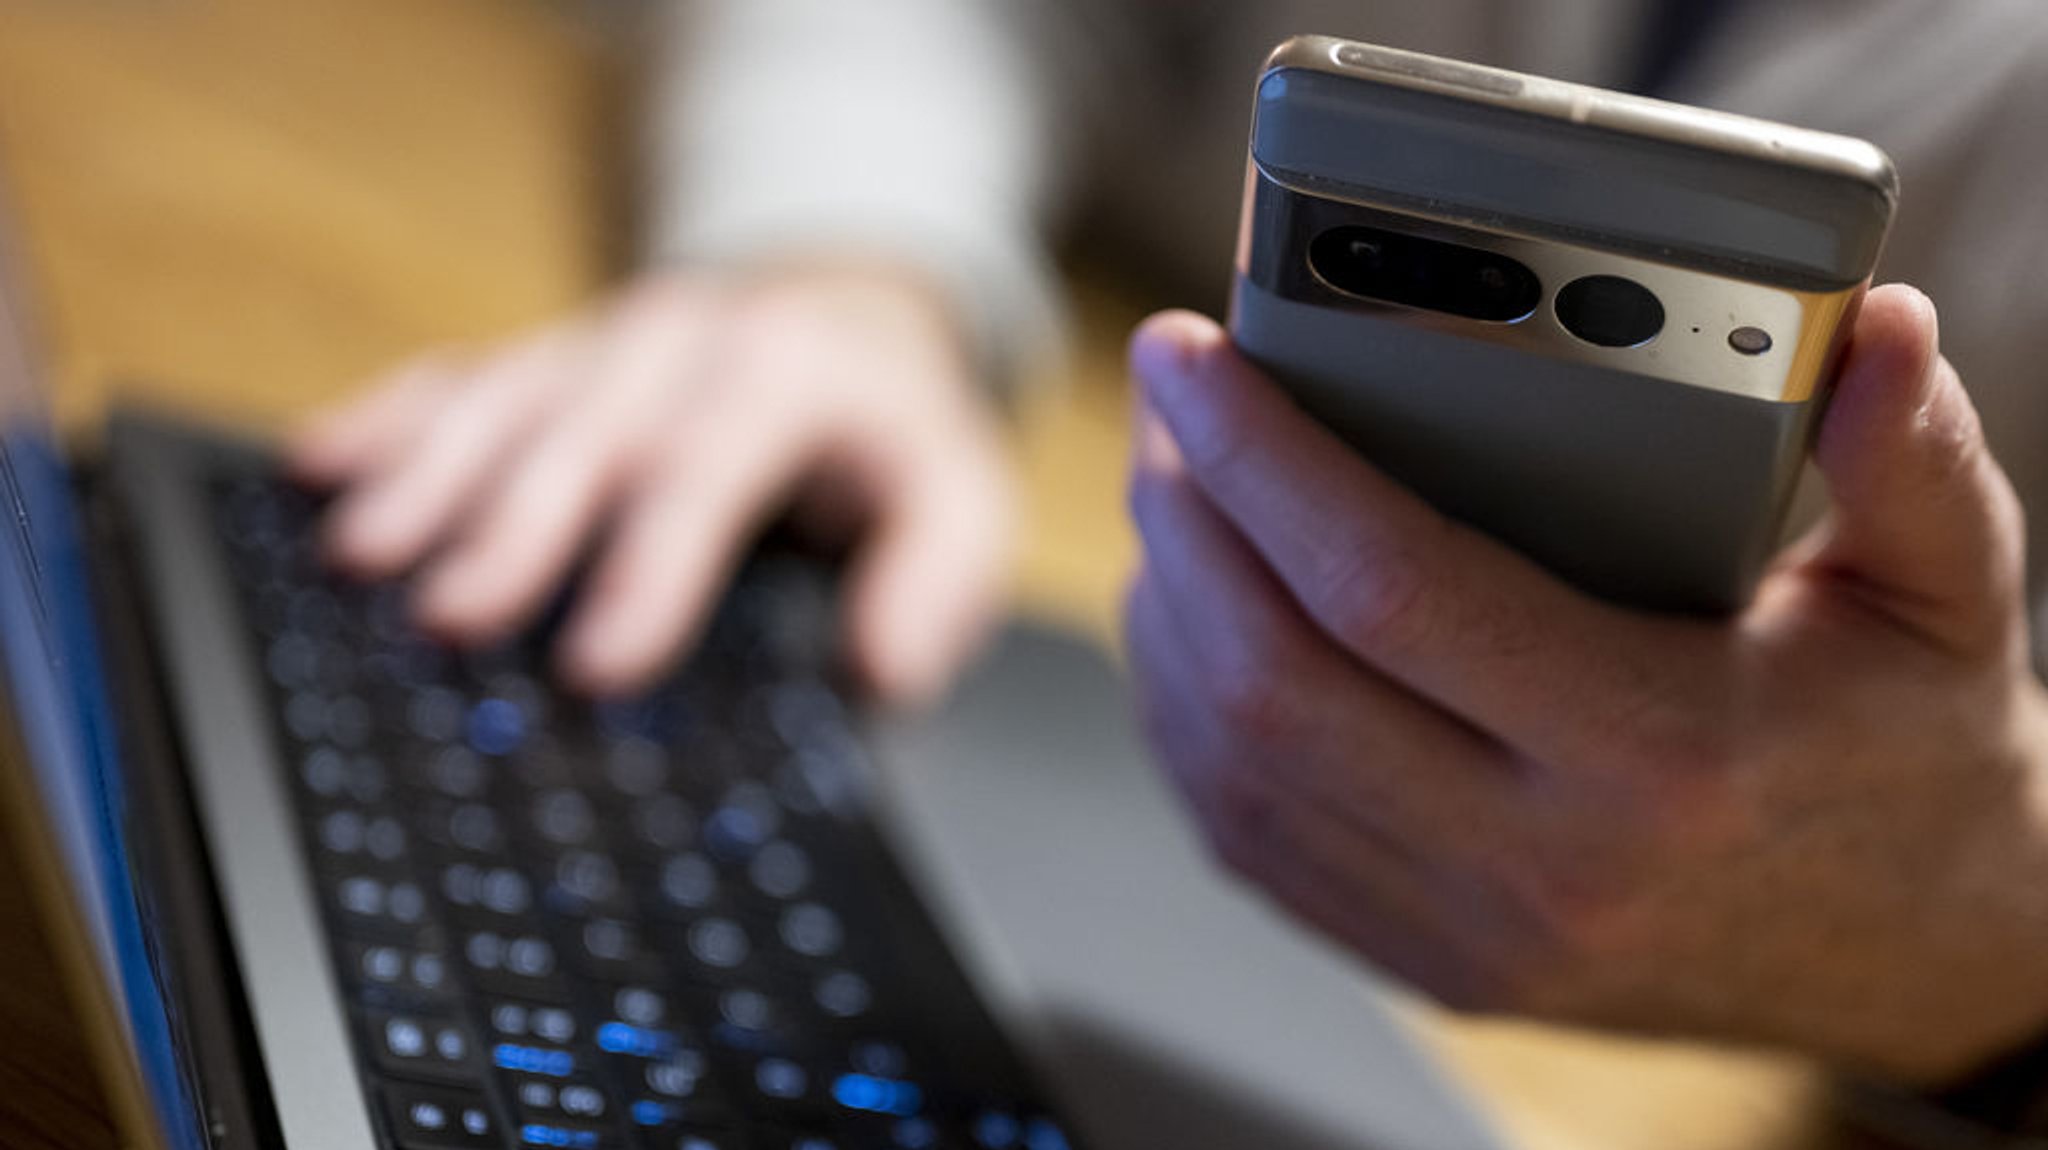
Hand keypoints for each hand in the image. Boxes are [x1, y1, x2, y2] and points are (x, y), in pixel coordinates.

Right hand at [291, 265, 1014, 702]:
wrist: (853, 320)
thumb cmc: (898, 435)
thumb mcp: (966, 499)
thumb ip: (939, 581)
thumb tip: (882, 671)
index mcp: (788, 374)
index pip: (711, 466)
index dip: (652, 566)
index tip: (600, 662)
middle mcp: (685, 342)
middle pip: (589, 433)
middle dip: (515, 526)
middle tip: (451, 617)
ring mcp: (606, 344)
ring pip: (506, 399)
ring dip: (429, 476)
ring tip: (363, 556)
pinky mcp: (554, 359)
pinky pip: (463, 378)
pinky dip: (392, 421)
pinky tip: (326, 465)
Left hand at [1123, 287, 2047, 1084]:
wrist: (1915, 952)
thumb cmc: (1910, 751)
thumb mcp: (1947, 593)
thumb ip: (1909, 455)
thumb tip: (1873, 327)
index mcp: (1657, 754)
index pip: (1391, 588)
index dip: (1263, 459)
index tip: (1192, 359)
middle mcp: (1541, 863)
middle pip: (1274, 681)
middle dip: (1185, 522)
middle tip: (1166, 410)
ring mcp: (1472, 933)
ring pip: (1237, 770)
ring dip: (1170, 617)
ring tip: (1172, 494)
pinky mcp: (1430, 964)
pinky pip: (1252, 842)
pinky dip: (1189, 725)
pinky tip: (1192, 626)